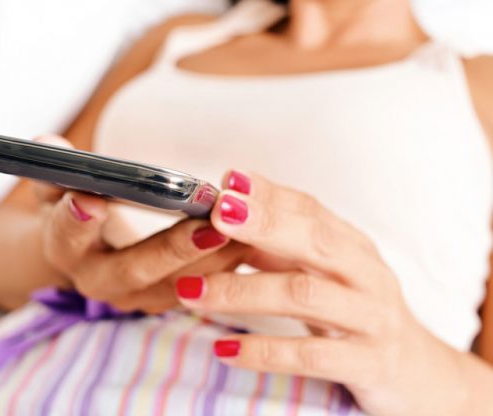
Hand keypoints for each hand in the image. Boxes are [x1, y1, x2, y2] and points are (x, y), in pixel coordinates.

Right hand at [33, 136, 248, 313]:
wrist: (91, 248)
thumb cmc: (77, 205)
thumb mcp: (59, 185)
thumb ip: (55, 167)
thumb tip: (45, 141)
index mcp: (65, 248)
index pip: (65, 236)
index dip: (76, 219)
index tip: (94, 198)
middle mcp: (96, 281)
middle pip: (132, 271)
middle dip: (171, 249)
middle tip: (209, 226)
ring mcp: (133, 296)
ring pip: (175, 288)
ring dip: (211, 262)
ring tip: (244, 232)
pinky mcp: (164, 299)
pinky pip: (198, 291)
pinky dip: (224, 268)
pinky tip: (252, 243)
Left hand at [175, 170, 474, 414]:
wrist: (417, 373)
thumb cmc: (358, 312)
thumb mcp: (326, 273)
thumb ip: (281, 244)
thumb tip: (232, 208)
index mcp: (352, 246)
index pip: (310, 209)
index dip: (268, 194)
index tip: (227, 180)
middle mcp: (366, 274)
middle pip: (315, 241)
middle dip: (264, 224)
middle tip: (217, 214)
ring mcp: (371, 318)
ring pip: (305, 295)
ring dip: (243, 291)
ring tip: (192, 290)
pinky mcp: (369, 363)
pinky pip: (311, 355)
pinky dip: (264, 351)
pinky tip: (225, 349)